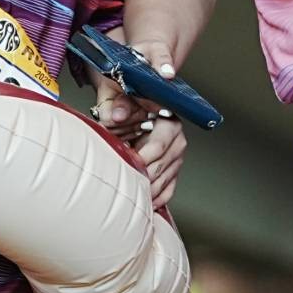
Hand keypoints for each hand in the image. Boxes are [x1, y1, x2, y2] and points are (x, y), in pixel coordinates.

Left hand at [94, 43, 186, 209]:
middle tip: (124, 186)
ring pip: (166, 178)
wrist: (144, 87)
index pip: (158, 146)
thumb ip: (120, 103)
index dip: (140, 159)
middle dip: (142, 177)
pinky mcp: (173, 165)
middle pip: (162, 165)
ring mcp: (176, 152)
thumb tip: (115, 116)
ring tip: (132, 198)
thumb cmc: (132, 90)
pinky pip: (170, 186)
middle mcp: (176, 136)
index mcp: (168, 118)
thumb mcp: (122, 90)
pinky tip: (148, 204)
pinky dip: (159, 197)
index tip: (125, 167)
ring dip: (149, 190)